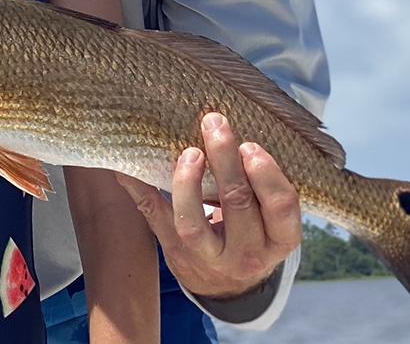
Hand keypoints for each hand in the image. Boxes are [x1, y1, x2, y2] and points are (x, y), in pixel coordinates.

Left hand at [116, 112, 300, 299]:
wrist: (226, 286)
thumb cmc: (251, 233)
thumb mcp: (269, 218)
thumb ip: (260, 184)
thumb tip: (230, 125)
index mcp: (278, 239)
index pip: (282, 207)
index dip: (266, 175)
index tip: (249, 145)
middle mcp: (247, 254)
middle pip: (237, 204)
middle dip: (224, 159)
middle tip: (214, 124)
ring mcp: (209, 258)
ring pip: (192, 224)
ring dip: (187, 181)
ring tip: (189, 152)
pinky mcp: (176, 254)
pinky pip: (155, 218)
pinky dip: (139, 188)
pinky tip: (127, 167)